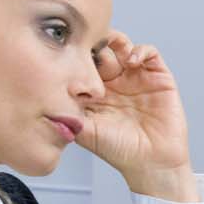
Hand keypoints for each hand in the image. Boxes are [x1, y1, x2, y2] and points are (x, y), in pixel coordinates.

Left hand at [78, 31, 198, 201]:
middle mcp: (116, 81)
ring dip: (116, 39)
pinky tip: (131, 60)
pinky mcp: (159, 78)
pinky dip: (140, 50)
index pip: (84, 62)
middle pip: (103, 48)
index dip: (77, 53)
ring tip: (110, 45)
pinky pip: (150, 53)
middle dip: (94, 41)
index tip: (69, 51)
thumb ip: (67, 111)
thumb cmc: (120, 151)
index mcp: (96, 91)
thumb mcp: (84, 130)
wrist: (150, 163)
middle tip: (88, 42)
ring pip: (124, 45)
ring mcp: (137, 78)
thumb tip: (44, 94)